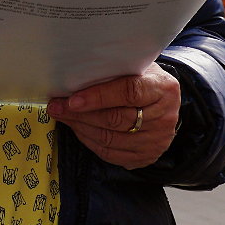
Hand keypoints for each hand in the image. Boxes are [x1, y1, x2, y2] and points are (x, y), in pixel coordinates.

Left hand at [47, 64, 180, 168]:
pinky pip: (111, 154)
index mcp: (163, 88)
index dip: (98, 97)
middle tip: (57, 107)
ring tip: (62, 116)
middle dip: (81, 114)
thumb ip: (115, 70)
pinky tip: (77, 129)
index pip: (128, 92)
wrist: (166, 103)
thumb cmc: (144, 79)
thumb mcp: (137, 67)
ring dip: (80, 128)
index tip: (72, 99)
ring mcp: (157, 141)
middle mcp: (164, 117)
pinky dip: (89, 141)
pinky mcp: (147, 157)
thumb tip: (75, 74)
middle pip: (116, 119)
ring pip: (111, 139)